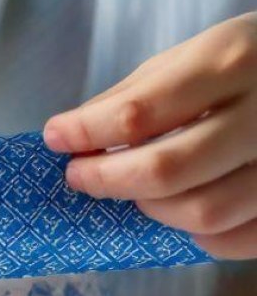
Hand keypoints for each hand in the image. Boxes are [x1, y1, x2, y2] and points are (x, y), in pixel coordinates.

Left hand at [44, 12, 256, 258]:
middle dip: (106, 179)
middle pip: (165, 171)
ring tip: (134, 189)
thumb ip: (134, 94)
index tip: (56, 138)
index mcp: (232, 61)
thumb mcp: (195, 55)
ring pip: (201, 214)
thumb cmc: (249, 63)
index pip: (139, 113)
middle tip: (80, 175)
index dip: (85, 133)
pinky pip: (233, 240)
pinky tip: (183, 206)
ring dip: (150, 209)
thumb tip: (71, 134)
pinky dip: (196, 233)